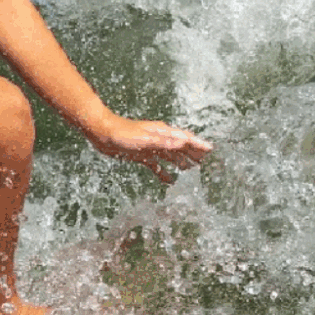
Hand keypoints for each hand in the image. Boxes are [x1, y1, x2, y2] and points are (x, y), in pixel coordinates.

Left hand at [84, 113, 211, 181]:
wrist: (103, 134)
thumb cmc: (122, 134)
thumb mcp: (144, 139)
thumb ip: (163, 142)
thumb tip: (182, 143)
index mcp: (163, 133)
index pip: (185, 139)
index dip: (198, 145)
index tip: (211, 150)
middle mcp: (160, 139)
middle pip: (181, 147)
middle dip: (194, 153)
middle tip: (207, 162)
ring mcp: (151, 147)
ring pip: (171, 156)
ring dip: (182, 162)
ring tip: (193, 170)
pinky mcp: (142, 155)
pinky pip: (157, 166)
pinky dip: (164, 173)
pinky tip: (169, 182)